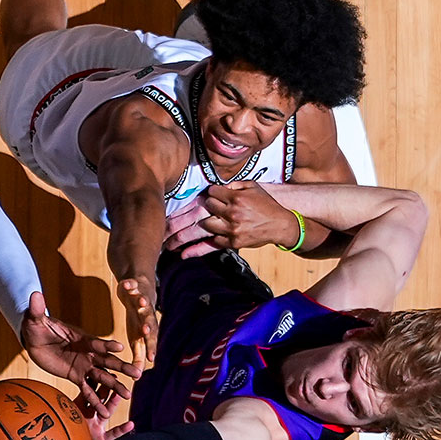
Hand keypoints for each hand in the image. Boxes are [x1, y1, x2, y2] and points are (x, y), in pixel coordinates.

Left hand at [18, 293, 138, 417]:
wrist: (35, 339)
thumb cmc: (36, 327)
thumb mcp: (34, 319)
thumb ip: (37, 310)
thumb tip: (34, 293)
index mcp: (81, 338)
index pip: (96, 342)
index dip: (106, 345)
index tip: (120, 348)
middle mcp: (87, 352)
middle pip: (107, 360)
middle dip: (121, 367)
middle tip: (138, 374)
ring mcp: (83, 365)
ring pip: (102, 376)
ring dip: (114, 386)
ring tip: (127, 397)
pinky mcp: (76, 376)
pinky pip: (87, 390)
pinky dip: (95, 401)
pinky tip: (104, 412)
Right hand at [117, 277, 157, 369]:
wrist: (138, 293)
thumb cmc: (138, 320)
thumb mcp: (137, 338)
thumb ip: (139, 355)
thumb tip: (138, 376)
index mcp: (146, 328)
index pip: (150, 340)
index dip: (151, 348)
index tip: (151, 358)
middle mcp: (147, 314)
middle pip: (149, 320)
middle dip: (148, 325)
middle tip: (145, 330)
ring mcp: (141, 299)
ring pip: (144, 301)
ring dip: (143, 301)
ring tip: (141, 301)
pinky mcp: (134, 286)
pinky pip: (132, 284)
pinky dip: (130, 284)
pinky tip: (126, 284)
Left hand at [164, 183, 300, 256]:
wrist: (282, 224)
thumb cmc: (265, 204)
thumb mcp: (251, 187)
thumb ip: (232, 184)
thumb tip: (213, 185)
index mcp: (234, 196)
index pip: (208, 196)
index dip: (196, 199)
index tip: (185, 203)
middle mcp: (231, 213)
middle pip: (197, 214)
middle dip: (176, 220)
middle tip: (158, 226)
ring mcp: (231, 229)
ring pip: (201, 230)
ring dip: (181, 236)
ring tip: (165, 241)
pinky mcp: (233, 242)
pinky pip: (211, 246)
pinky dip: (196, 251)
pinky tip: (182, 254)